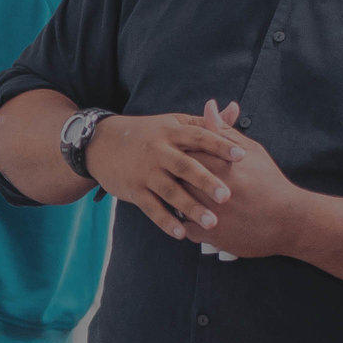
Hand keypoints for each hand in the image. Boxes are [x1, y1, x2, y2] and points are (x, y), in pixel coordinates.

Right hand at [83, 111, 237, 242]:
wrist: (100, 143)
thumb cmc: (147, 133)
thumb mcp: (172, 122)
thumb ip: (204, 121)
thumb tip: (234, 108)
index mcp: (172, 132)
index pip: (199, 137)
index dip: (220, 145)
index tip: (241, 155)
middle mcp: (159, 151)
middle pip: (185, 166)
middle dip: (206, 181)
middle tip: (226, 196)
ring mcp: (145, 172)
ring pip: (170, 191)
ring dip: (191, 208)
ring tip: (212, 222)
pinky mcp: (134, 190)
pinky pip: (151, 208)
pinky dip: (166, 221)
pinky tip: (182, 233)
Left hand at [185, 104, 309, 260]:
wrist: (289, 220)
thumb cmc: (270, 182)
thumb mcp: (251, 151)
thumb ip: (224, 131)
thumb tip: (209, 106)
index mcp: (218, 163)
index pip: (184, 150)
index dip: (179, 150)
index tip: (180, 152)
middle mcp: (210, 187)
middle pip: (176, 175)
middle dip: (174, 173)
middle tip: (176, 173)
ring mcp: (208, 212)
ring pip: (176, 202)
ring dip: (175, 198)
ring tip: (182, 194)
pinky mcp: (210, 234)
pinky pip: (184, 228)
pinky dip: (184, 222)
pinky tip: (190, 216)